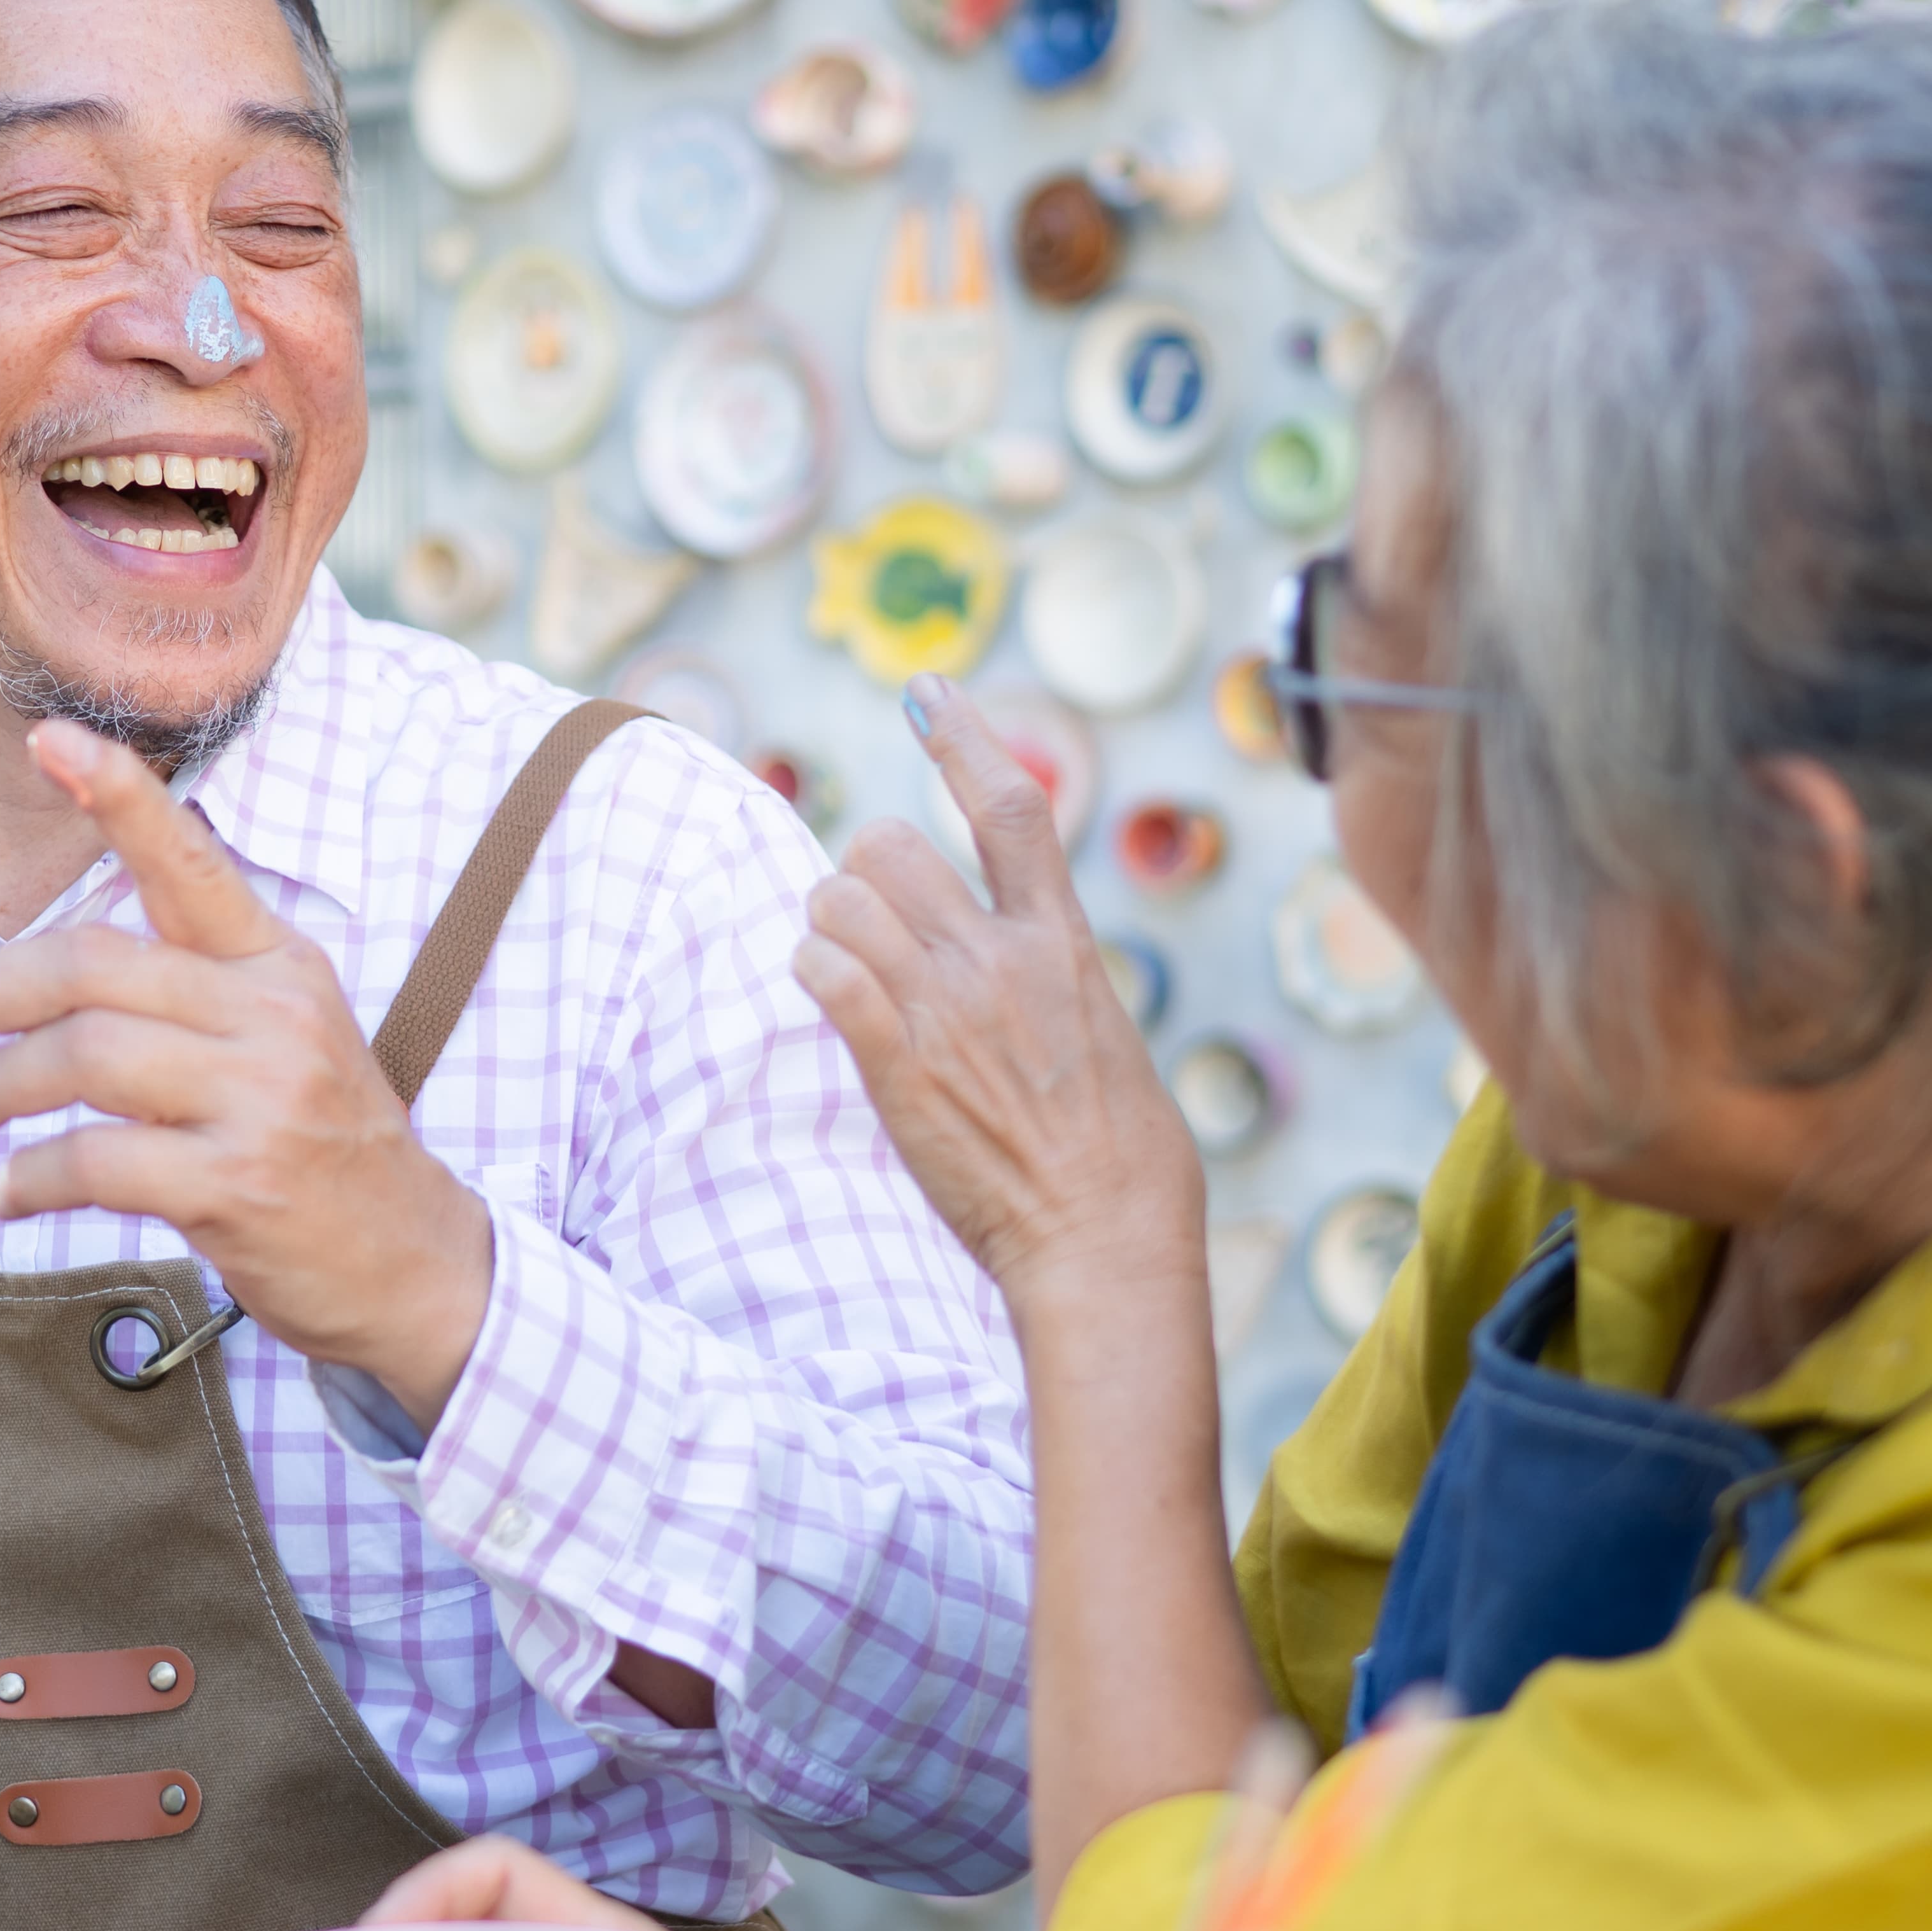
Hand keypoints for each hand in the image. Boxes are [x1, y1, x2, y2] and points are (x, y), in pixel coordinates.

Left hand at [0, 720, 494, 1422]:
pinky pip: (90, 1162)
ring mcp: (259, 1100)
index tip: (46, 739)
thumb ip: (191, 994)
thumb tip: (47, 979)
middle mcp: (273, 1017)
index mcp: (279, 966)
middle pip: (89, 966)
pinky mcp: (234, 1186)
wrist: (416, 1268)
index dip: (118, 796)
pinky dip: (26, 1179)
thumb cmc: (323, 1153)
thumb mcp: (284, 1042)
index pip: (189, 863)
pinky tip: (5, 1196)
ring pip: (80, 1057)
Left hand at [795, 679, 1208, 1314]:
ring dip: (829, 923)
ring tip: (851, 967)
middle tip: (874, 924)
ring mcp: (947, 1010)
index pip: (1012, 805)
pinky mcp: (899, 1066)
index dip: (964, 735)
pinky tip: (831, 995)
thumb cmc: (1119, 1158)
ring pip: (840, 898)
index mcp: (1061, 943)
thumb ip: (1048, 979)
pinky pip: (822, 972)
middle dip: (864, 873)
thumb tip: (1021, 960)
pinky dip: (812, 971)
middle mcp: (1000, 960)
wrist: (1104, 1240)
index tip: (927, 691)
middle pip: (888, 844)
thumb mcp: (1101, 1035)